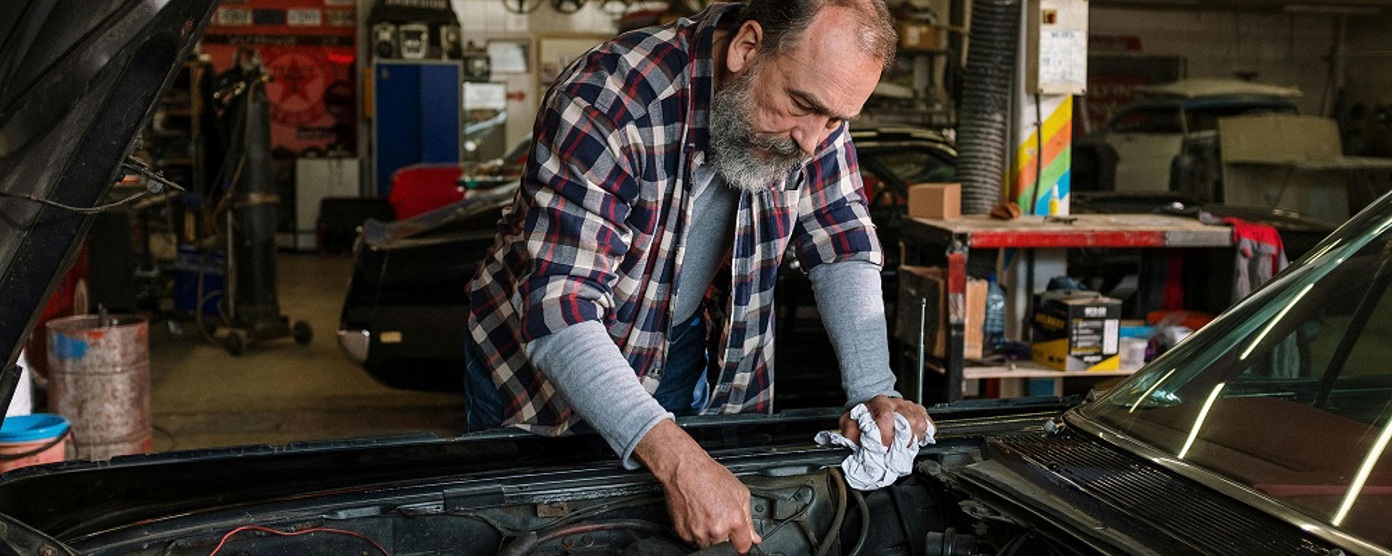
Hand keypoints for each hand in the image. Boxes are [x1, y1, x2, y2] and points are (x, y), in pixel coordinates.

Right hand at [635, 420, 762, 552]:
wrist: (684, 470)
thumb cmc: (709, 475)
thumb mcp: (739, 492)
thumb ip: (749, 518)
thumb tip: (754, 537)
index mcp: (734, 520)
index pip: (743, 547)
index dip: (742, 540)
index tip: (739, 537)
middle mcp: (716, 529)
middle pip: (724, 544)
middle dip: (723, 533)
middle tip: (718, 514)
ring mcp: (698, 533)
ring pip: (708, 544)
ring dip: (708, 534)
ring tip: (706, 513)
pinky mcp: (683, 533)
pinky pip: (692, 540)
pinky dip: (694, 531)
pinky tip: (696, 514)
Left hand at [839, 394, 932, 446]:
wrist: (874, 407)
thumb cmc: (864, 417)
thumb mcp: (850, 421)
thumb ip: (850, 430)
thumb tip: (856, 440)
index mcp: (879, 403)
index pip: (886, 417)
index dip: (886, 434)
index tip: (883, 446)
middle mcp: (896, 403)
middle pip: (908, 420)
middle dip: (902, 440)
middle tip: (894, 450)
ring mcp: (910, 406)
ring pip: (920, 423)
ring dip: (912, 439)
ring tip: (902, 446)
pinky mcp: (920, 412)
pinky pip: (929, 424)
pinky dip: (923, 435)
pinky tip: (914, 439)